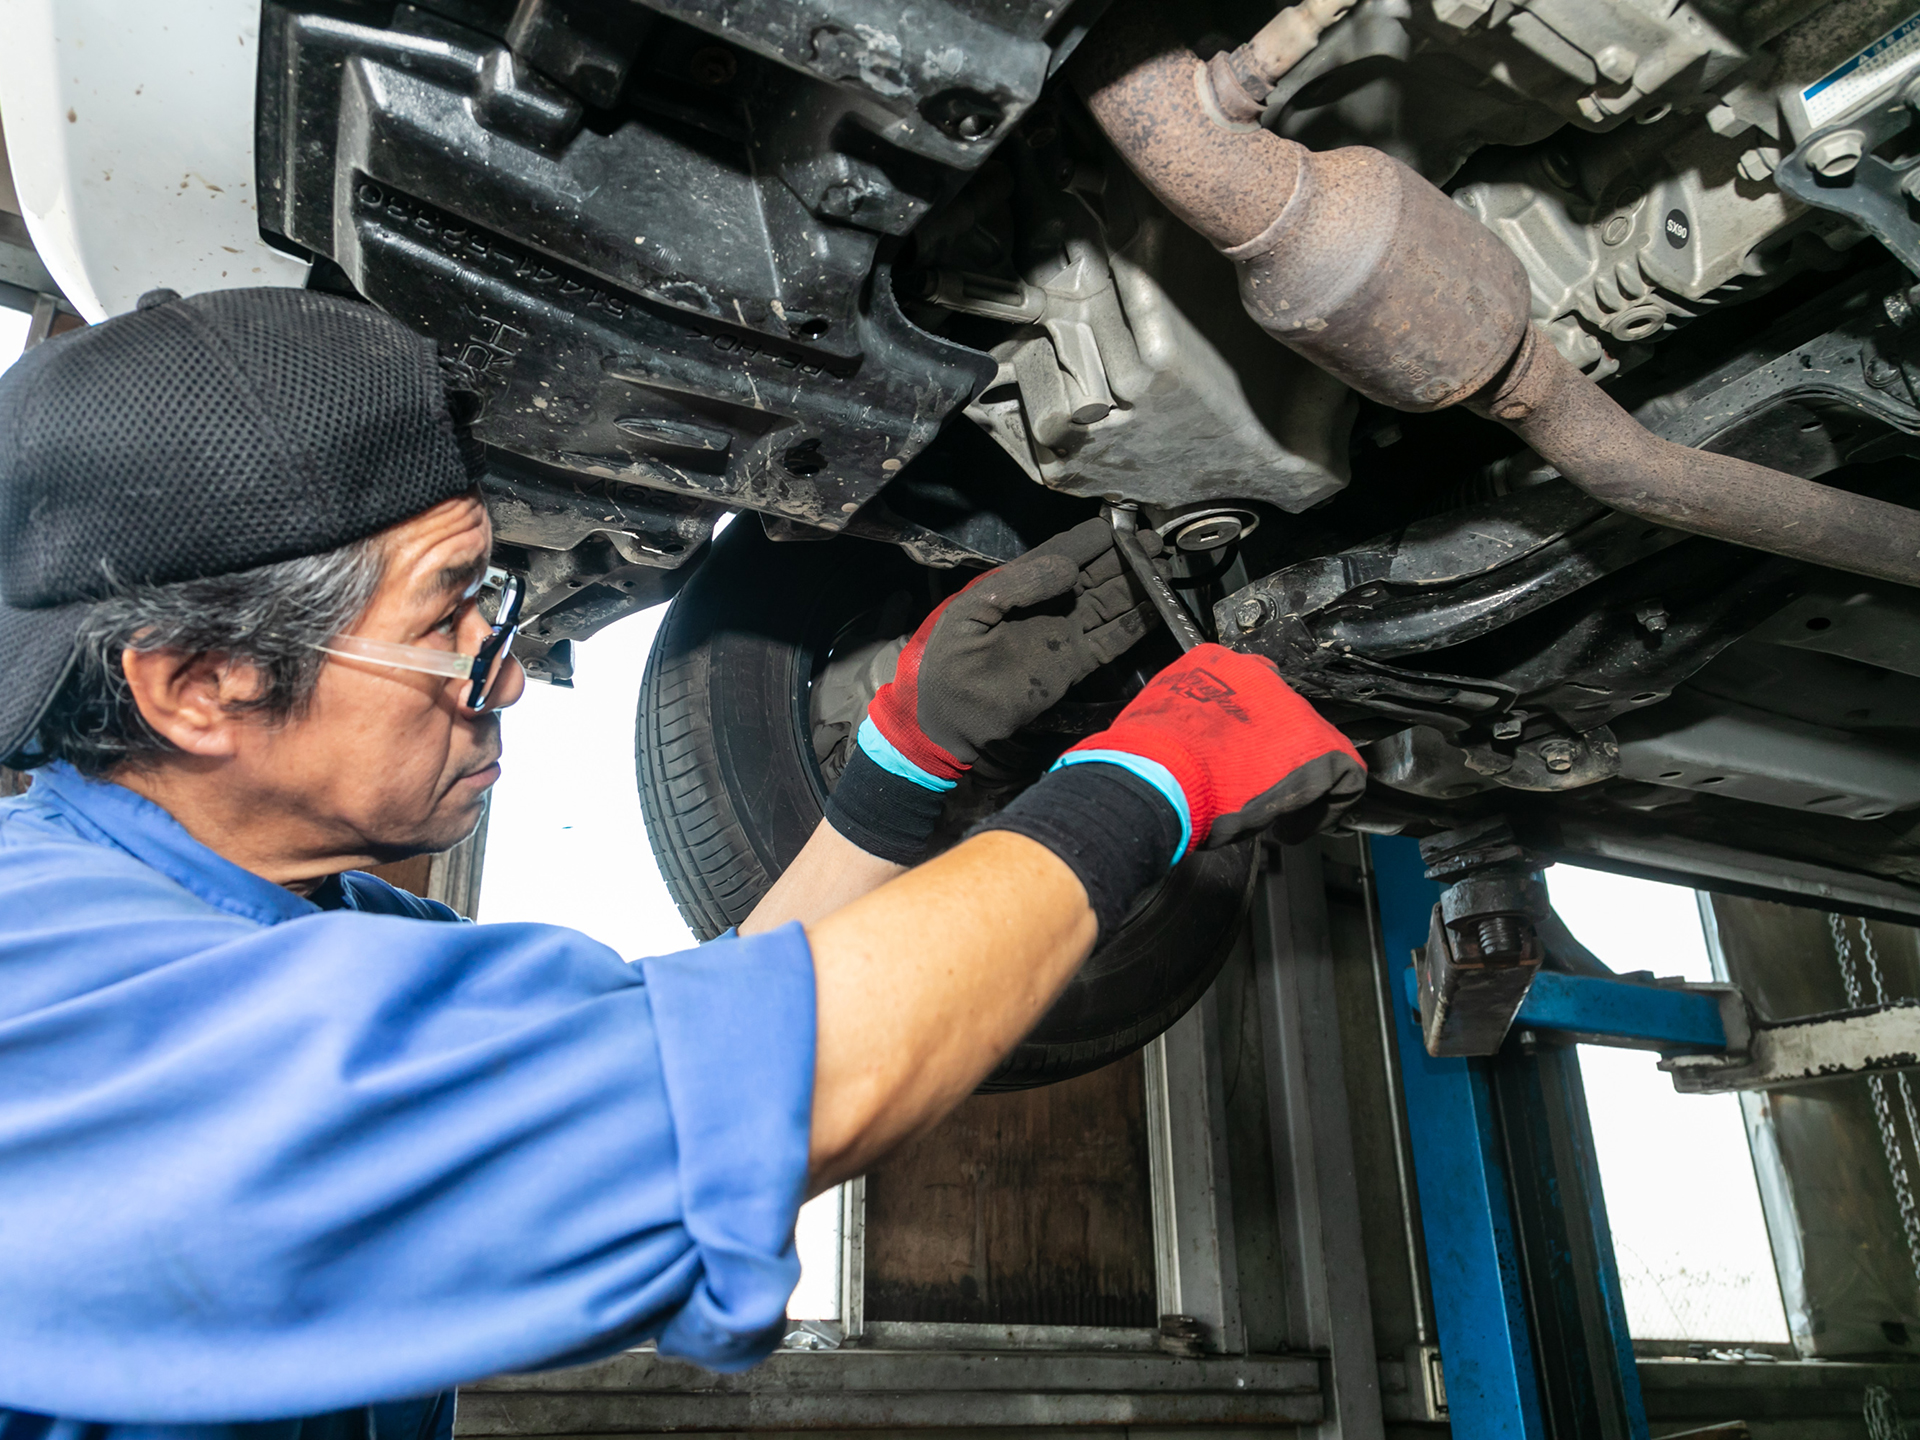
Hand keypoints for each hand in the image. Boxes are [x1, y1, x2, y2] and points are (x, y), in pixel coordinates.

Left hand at [865, 517, 1152, 779]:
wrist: (952, 717)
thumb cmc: (950, 661)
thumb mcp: (971, 611)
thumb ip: (1017, 584)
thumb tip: (1069, 567)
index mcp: (1021, 584)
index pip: (1065, 552)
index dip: (1093, 540)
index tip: (1121, 527)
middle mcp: (1050, 604)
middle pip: (1096, 574)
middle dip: (1125, 557)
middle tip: (1154, 543)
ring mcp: (1065, 633)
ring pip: (1110, 602)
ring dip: (1136, 586)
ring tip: (1163, 568)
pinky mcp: (1076, 663)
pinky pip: (1112, 639)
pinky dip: (1135, 624)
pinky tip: (1156, 608)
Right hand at [1058, 643, 1365, 848]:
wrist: (1158, 773)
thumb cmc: (1148, 757)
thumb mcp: (1161, 721)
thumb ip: (1187, 723)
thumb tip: (1192, 745)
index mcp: (1214, 663)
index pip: (1250, 691)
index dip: (1249, 732)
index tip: (1241, 759)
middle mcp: (1259, 675)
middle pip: (1284, 715)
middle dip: (1273, 756)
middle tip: (1255, 789)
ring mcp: (1291, 708)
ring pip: (1313, 742)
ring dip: (1296, 778)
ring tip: (1275, 814)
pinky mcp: (1316, 745)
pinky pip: (1341, 776)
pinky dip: (1323, 806)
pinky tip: (1290, 828)